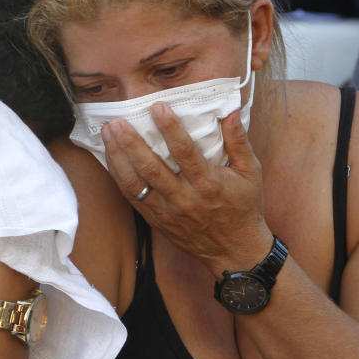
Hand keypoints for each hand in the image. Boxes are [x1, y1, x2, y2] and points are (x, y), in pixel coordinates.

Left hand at [100, 103, 271, 275]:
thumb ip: (239, 142)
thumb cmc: (244, 208)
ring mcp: (167, 212)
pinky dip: (118, 176)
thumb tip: (231, 112)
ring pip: (135, 184)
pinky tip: (110, 157)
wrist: (234, 252)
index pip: (185, 152)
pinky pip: (131, 197)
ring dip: (118, 157)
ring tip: (107, 134)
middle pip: (151, 168)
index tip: (157, 106)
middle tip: (116, 121)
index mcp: (209, 184)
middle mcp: (185, 199)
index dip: (169, 128)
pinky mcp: (156, 220)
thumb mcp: (251, 173)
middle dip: (131, 143)